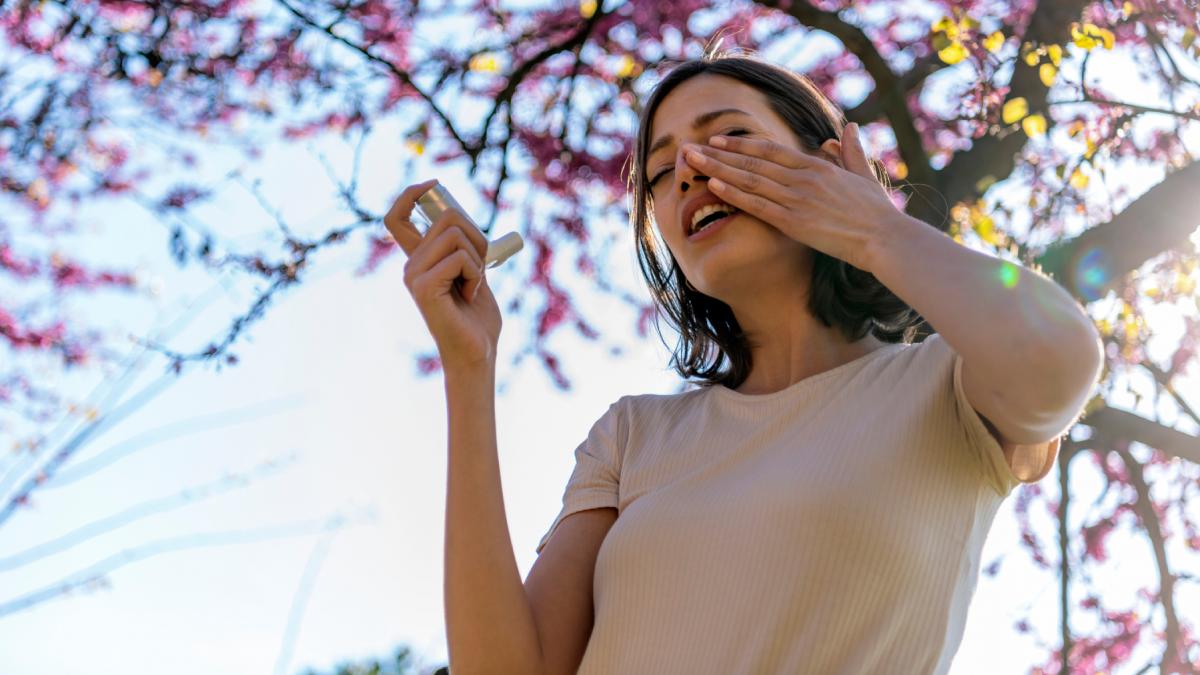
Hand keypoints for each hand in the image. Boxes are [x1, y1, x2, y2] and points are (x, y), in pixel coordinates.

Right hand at [384, 179, 500, 370]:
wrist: (477, 353)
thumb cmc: (477, 317)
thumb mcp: (473, 271)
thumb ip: (465, 246)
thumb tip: (459, 215)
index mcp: (420, 259)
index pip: (397, 218)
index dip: (411, 194)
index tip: (434, 184)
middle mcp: (410, 264)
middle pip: (447, 217)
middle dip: (477, 237)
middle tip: (479, 269)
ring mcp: (413, 275)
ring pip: (455, 234)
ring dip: (478, 259)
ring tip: (473, 286)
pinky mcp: (423, 287)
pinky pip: (460, 258)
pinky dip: (476, 275)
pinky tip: (469, 297)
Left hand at [682, 122, 901, 272]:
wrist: (884, 237)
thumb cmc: (876, 211)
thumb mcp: (863, 174)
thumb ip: (851, 151)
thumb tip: (847, 128)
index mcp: (816, 165)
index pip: (770, 149)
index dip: (740, 143)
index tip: (717, 139)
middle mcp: (802, 177)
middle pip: (752, 160)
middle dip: (718, 153)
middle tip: (690, 147)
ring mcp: (797, 198)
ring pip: (749, 179)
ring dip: (718, 169)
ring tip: (693, 161)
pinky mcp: (794, 221)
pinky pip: (757, 205)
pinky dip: (734, 194)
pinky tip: (714, 186)